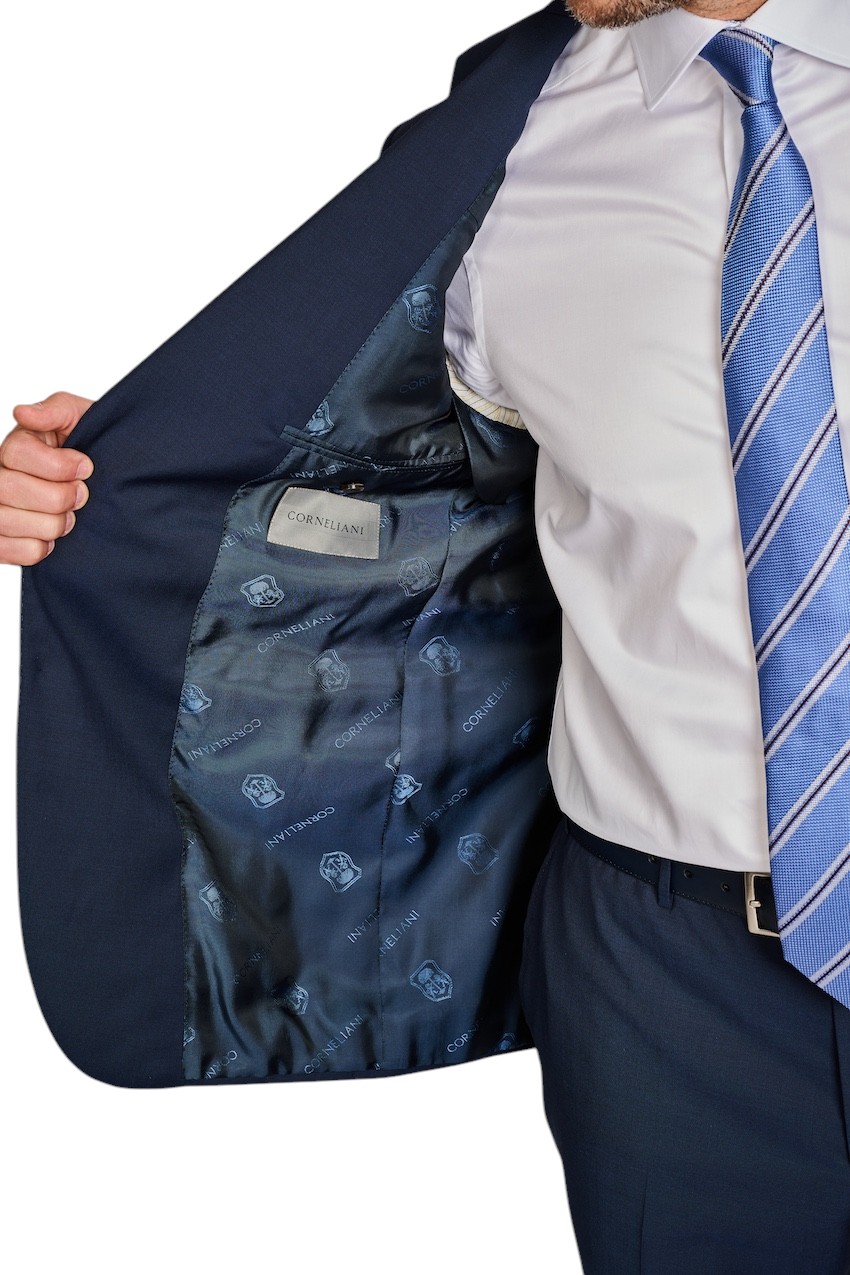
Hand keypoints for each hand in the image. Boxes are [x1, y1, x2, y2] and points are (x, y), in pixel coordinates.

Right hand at [1, 392, 94, 564]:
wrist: (113, 485)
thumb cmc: (93, 449)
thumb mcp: (81, 419)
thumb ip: (55, 410)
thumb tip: (23, 413)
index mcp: (17, 446)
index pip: (16, 453)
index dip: (56, 466)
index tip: (85, 468)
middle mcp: (0, 475)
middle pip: (8, 488)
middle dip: (56, 498)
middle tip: (81, 496)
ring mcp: (0, 508)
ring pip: (5, 520)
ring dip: (50, 525)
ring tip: (69, 518)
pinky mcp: (4, 539)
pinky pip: (7, 549)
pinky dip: (38, 548)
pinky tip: (53, 538)